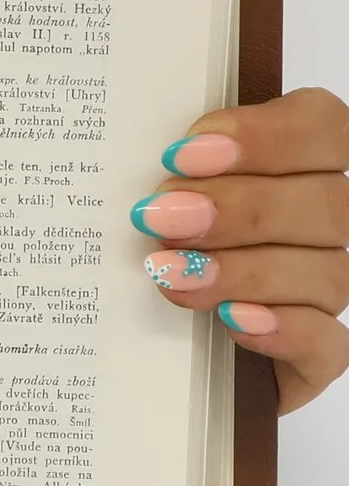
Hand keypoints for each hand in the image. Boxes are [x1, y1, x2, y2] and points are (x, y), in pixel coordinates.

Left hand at [133, 88, 348, 412]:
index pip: (323, 128)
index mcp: (308, 165)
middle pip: (325, 202)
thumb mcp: (166, 197)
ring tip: (169, 272)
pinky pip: (328, 344)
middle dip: (238, 208)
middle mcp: (331, 224)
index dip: (263, 136)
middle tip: (161, 216)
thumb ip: (178, 172)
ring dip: (242, 270)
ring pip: (325, 271)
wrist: (162, 350)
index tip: (181, 155)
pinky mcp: (318, 356)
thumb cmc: (164, 244)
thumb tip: (155, 163)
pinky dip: (284, 329)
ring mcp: (327, 291)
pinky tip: (234, 320)